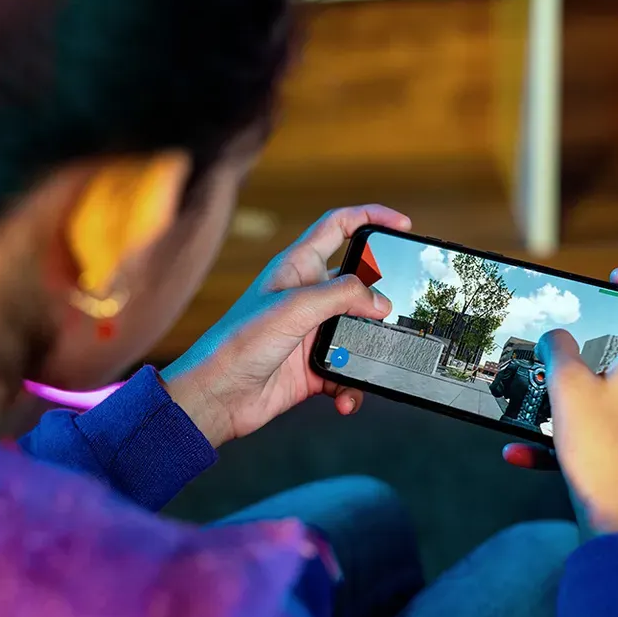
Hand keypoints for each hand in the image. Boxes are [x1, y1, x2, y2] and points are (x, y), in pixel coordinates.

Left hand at [161, 205, 411, 447]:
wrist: (215, 397)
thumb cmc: (238, 344)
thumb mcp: (294, 307)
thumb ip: (342, 296)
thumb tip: (381, 302)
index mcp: (296, 268)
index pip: (338, 227)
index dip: (370, 218)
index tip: (402, 225)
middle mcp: (306, 297)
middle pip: (358, 285)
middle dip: (382, 300)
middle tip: (402, 311)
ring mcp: (311, 333)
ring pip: (359, 334)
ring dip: (369, 352)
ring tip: (371, 364)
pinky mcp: (313, 367)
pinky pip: (348, 372)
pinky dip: (352, 387)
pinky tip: (345, 398)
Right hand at [535, 269, 617, 541]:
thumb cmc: (604, 452)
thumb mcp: (568, 389)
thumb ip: (557, 351)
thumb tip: (555, 337)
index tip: (616, 280)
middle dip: (594, 340)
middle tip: (562, 340)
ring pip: (609, 388)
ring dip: (569, 392)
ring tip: (534, 400)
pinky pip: (597, 427)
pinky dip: (562, 434)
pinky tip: (520, 454)